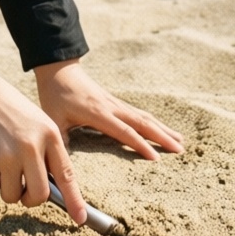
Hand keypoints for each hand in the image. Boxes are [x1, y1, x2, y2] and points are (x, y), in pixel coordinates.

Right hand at [0, 65, 88, 223]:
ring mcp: (9, 155)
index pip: (66, 174)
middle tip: (22, 190)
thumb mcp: (35, 122)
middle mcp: (32, 146)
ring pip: (12, 195)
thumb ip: (44, 151)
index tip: (80, 219)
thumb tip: (47, 189)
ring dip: (5, 186)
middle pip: (39, 195)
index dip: (74, 200)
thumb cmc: (7, 108)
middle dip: (29, 198)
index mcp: (49, 134)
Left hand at [34, 58, 182, 157]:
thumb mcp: (54, 119)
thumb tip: (64, 166)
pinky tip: (162, 129)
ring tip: (180, 141)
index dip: (140, 145)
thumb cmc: (54, 95)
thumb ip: (62, 141)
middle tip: (180, 150)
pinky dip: (153, 122)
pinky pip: (138, 113)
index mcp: (97, 112)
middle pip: (141, 122)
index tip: (156, 158)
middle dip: (162, 136)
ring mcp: (115, 102)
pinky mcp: (115, 101)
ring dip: (162, 128)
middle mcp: (111, 106)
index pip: (124, 131)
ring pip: (144, 116)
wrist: (58, 69)